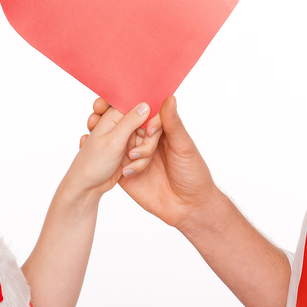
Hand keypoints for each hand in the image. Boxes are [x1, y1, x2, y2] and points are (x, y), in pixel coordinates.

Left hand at [69, 102, 162, 197]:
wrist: (88, 186)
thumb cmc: (94, 162)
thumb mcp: (113, 141)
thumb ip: (130, 122)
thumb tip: (145, 105)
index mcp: (114, 116)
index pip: (138, 107)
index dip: (148, 117)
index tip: (150, 131)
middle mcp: (121, 124)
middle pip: (148, 125)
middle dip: (147, 141)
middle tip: (133, 154)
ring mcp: (127, 138)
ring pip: (149, 140)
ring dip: (143, 154)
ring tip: (127, 164)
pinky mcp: (131, 150)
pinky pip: (145, 152)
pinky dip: (140, 162)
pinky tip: (126, 170)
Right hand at [90, 95, 220, 231]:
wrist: (188, 208)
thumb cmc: (193, 174)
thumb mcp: (184, 147)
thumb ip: (173, 124)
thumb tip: (170, 98)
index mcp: (161, 130)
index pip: (143, 113)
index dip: (133, 107)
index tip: (128, 104)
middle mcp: (146, 140)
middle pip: (127, 126)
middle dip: (120, 124)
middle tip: (117, 123)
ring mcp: (134, 156)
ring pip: (119, 144)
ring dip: (122, 147)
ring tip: (135, 156)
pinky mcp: (126, 173)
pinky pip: (115, 164)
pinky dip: (112, 162)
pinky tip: (121, 166)